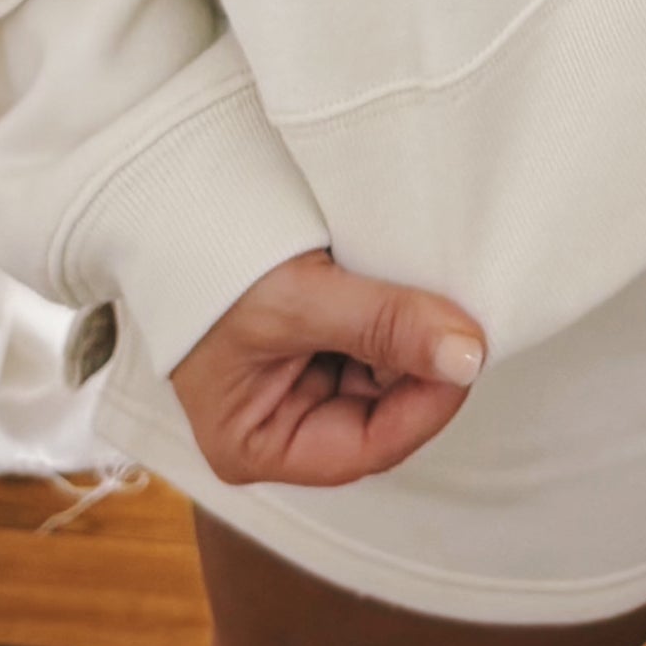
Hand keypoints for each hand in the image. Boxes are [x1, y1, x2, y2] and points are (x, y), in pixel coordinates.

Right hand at [168, 250, 485, 491]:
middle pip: (382, 415)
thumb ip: (383, 326)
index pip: (365, 448)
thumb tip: (467, 356)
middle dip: (422, 370)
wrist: (178, 197)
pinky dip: (398, 322)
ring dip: (413, 341)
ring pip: (386, 379)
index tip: (467, 356)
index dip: (425, 407)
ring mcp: (298, 387)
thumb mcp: (298, 299)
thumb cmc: (209, 260)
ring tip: (426, 293)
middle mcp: (279, 427)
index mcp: (255, 446)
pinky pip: (376, 346)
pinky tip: (408, 289)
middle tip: (462, 318)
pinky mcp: (316, 348)